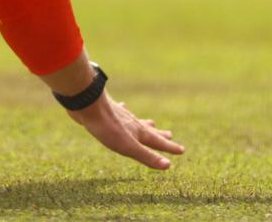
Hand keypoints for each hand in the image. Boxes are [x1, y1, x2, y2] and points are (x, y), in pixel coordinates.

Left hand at [65, 91, 184, 169]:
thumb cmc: (108, 128)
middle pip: (149, 130)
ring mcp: (120, 115)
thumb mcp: (128, 147)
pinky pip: (121, 111)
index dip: (170, 147)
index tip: (182, 150)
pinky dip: (124, 110)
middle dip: (159, 134)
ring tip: (151, 122)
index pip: (158, 142)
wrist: (88, 105)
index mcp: (138, 132)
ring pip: (136, 120)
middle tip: (170, 134)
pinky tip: (123, 105)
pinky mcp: (108, 111)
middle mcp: (132, 122)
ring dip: (144, 123)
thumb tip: (168, 166)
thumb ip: (147, 156)